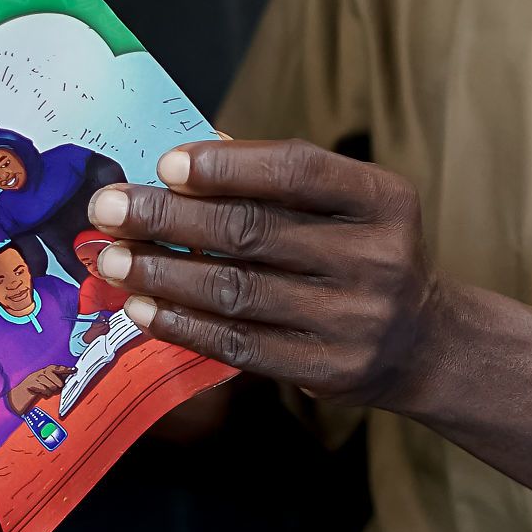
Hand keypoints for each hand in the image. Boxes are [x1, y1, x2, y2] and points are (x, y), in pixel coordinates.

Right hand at [9, 365, 69, 411]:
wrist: (16, 397)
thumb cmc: (32, 392)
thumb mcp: (44, 385)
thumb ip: (54, 381)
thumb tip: (65, 381)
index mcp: (44, 371)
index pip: (56, 368)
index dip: (65, 369)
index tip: (73, 370)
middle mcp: (40, 373)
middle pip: (54, 376)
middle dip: (57, 383)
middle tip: (55, 388)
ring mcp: (35, 378)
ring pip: (50, 384)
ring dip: (50, 390)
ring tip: (46, 392)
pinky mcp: (31, 384)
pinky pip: (43, 388)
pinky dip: (44, 392)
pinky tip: (41, 393)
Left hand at [89, 139, 438, 405]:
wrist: (422, 341)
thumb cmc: (362, 254)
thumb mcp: (347, 205)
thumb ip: (279, 181)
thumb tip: (185, 163)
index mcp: (384, 199)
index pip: (298, 170)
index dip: (227, 165)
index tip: (164, 164)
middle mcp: (376, 257)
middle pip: (254, 231)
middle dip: (169, 217)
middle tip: (109, 209)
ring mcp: (354, 318)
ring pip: (237, 291)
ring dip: (163, 272)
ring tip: (112, 259)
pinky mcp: (329, 369)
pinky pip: (240, 344)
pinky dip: (184, 324)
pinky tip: (144, 307)